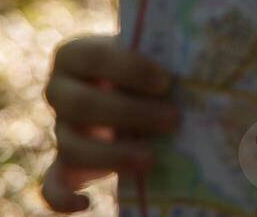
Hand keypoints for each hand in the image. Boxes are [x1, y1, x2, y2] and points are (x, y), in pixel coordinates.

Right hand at [40, 33, 179, 212]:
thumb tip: (204, 68)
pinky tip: (87, 204)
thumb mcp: (156, 55)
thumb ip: (170, 56)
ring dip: (112, 155)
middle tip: (173, 119)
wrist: (138, 91)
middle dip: (129, 113)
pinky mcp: (65, 163)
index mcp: (75, 55)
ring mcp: (61, 129)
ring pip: (70, 146)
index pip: (93, 56)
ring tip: (151, 158)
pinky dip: (62, 199)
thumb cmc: (151, 65)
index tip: (166, 81)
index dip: (129, 69)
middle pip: (81, 104)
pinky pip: (52, 185)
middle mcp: (60, 91)